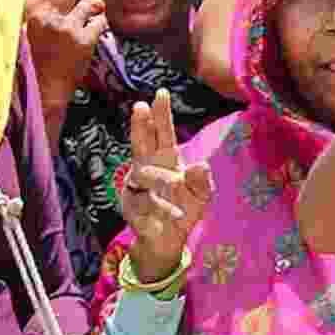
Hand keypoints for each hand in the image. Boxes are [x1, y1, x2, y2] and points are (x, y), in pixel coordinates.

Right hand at [25, 0, 105, 95]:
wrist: (41, 88)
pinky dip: (100, 24)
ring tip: (93, 12)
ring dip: (95, 6)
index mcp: (29, 11)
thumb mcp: (28, 29)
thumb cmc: (33, 59)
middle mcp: (45, 14)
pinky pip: (101, 22)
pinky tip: (92, 33)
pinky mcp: (83, 39)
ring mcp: (66, 26)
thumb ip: (41, 10)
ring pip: (91, 2)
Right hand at [122, 89, 212, 283]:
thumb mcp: (202, 195)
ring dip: (165, 179)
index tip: (160, 93)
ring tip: (179, 186)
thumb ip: (203, 181)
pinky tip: (177, 214)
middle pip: (143, 142)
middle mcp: (148, 168)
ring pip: (146, 173)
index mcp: (166, 161)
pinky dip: (165, 208)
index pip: (163, 134)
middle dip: (141, 124)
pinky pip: (148, 202)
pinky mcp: (131, 206)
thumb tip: (201, 164)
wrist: (168, 241)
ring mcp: (136, 186)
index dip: (161, 115)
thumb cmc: (184, 210)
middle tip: (140, 105)